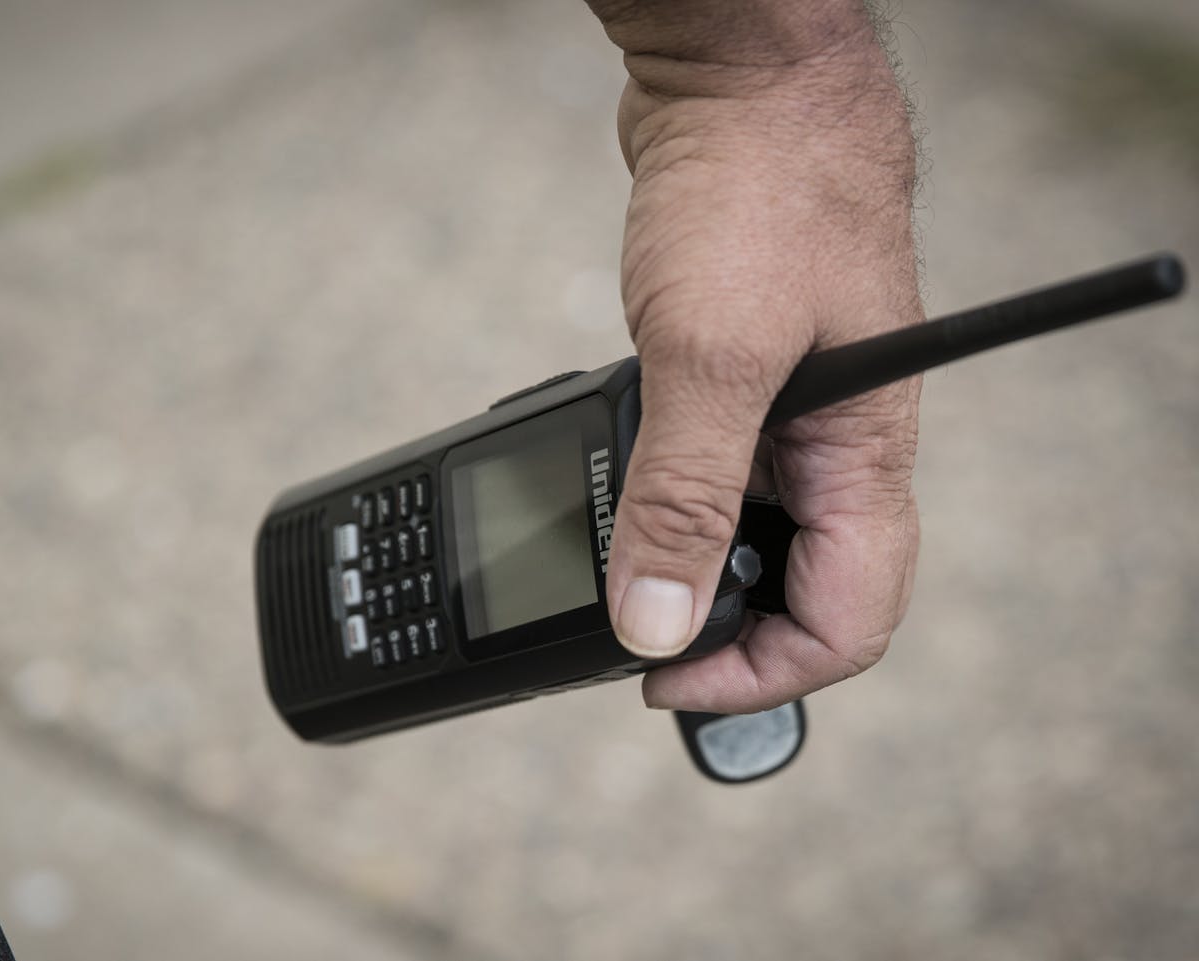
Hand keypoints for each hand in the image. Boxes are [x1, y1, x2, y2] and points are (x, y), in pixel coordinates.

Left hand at [587, 2, 922, 712]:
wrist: (738, 81)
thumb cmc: (757, 190)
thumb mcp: (710, 358)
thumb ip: (684, 497)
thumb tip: (655, 622)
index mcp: (861, 455)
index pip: (849, 620)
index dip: (761, 676)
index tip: (664, 680)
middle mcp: (834, 447)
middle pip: (803, 592)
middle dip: (726, 633)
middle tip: (634, 641)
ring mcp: (789, 414)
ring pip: (754, 535)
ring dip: (690, 566)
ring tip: (615, 576)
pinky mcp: (742, 378)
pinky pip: (717, 472)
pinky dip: (672, 498)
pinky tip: (619, 493)